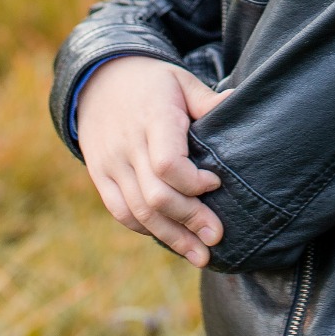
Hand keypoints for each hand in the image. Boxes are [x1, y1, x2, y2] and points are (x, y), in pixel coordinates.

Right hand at [75, 56, 230, 266]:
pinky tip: (171, 238)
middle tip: (217, 237)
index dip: (193, 182)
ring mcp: (110, 164)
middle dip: (189, 221)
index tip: (216, 183)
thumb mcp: (180, 80)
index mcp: (152, 119)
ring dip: (171, 237)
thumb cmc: (151, 82)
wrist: (97, 80)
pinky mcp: (100, 176)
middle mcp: (127, 146)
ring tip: (201, 256)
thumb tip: (237, 102)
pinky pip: (120, 211)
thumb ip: (207, 99)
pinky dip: (145, 228)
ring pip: (138, 212)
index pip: (167, 164)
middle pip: (155, 196)